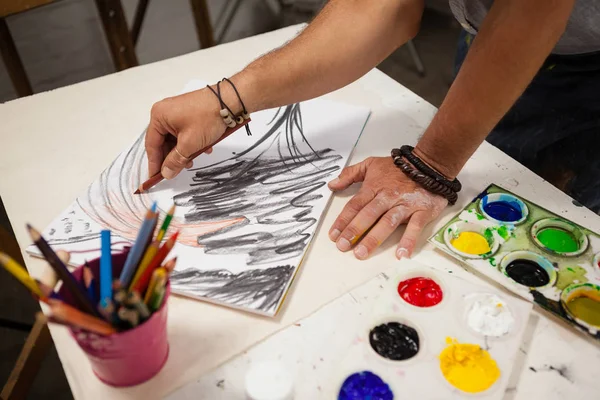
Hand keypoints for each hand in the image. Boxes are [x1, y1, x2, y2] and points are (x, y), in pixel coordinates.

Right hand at [146, 88, 225, 178]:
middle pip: (163, 142)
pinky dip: (191, 143)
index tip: (155, 177)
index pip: (151, 144)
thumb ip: (175, 161)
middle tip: (176, 171)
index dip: (154, 163)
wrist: (230, 101)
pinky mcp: (189, 113)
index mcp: (159, 116)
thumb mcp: (189, 144)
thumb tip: (166, 173)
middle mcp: (165, 112)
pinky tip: (203, 149)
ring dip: (183, 152)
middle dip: (172, 157)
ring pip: (175, 139)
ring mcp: (177, 112)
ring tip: (193, 160)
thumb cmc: (207, 117)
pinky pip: (185, 132)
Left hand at [328, 156, 446, 259]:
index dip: (343, 220)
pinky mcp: (422, 211)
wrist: (429, 164)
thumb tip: (332, 184)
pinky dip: (409, 240)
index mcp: (374, 187)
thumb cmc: (399, 167)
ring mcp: (405, 205)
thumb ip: (350, 174)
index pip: (355, 205)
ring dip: (374, 238)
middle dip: (354, 231)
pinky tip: (402, 254)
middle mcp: (388, 197)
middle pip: (368, 215)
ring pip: (387, 222)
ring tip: (362, 252)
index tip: (333, 235)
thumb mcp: (371, 164)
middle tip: (343, 246)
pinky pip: (415, 227)